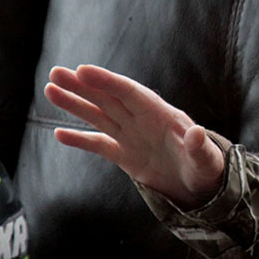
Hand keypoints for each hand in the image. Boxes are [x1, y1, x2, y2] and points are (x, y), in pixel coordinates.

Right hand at [45, 64, 224, 207]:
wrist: (203, 188)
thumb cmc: (208, 169)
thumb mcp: (207, 161)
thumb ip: (200, 147)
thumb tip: (198, 132)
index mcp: (162, 116)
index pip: (130, 93)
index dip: (107, 81)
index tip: (82, 70)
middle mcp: (143, 122)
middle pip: (108, 99)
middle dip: (83, 86)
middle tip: (55, 73)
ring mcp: (132, 137)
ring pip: (99, 116)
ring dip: (75, 104)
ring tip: (50, 90)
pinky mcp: (125, 156)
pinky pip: (99, 145)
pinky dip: (80, 140)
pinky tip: (59, 133)